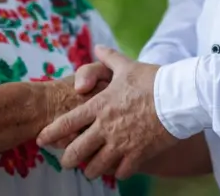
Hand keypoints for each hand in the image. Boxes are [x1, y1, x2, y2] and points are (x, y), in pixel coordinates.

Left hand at [37, 46, 178, 180]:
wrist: (178, 96)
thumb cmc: (152, 79)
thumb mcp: (126, 66)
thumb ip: (108, 58)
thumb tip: (97, 47)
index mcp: (99, 106)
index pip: (67, 123)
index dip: (51, 133)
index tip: (41, 140)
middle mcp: (106, 127)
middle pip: (76, 152)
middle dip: (68, 159)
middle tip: (67, 161)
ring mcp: (121, 143)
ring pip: (96, 167)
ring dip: (91, 170)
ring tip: (90, 170)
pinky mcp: (138, 154)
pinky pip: (121, 172)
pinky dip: (117, 173)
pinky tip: (117, 170)